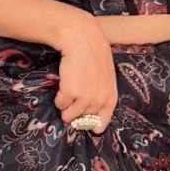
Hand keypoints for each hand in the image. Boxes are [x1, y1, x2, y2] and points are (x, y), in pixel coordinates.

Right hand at [53, 16, 117, 135]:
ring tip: (67, 93)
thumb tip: (90, 109)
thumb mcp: (105, 76)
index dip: (97, 125)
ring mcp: (86, 98)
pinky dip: (58, 98)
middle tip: (72, 101)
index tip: (93, 130)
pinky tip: (62, 85)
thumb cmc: (93, 55)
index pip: (104, 119)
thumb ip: (100, 92)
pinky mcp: (71, 93)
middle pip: (83, 119)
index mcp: (110, 96)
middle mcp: (99, 100)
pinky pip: (60, 104)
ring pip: (69, 115)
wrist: (83, 40)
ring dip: (65, 108)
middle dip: (75, 113)